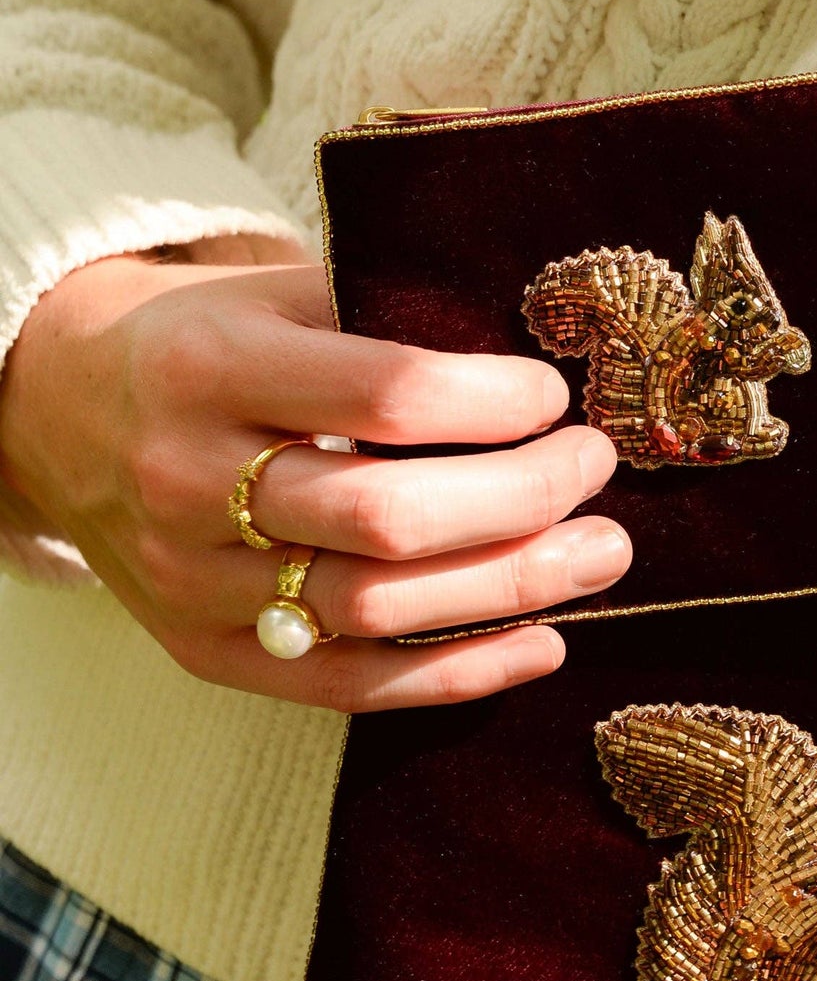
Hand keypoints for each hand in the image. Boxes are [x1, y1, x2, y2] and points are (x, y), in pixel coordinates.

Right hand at [0, 237, 629, 707]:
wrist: (54, 406)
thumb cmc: (200, 339)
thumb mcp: (273, 295)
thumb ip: (385, 324)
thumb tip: (544, 377)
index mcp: (212, 368)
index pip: (386, 395)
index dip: (493, 401)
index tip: (553, 393)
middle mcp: (190, 479)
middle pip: (388, 516)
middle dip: (521, 497)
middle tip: (594, 467)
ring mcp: (191, 581)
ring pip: (376, 608)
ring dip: (512, 587)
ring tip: (598, 554)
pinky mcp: (204, 652)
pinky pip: (347, 685)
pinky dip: (458, 673)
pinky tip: (543, 642)